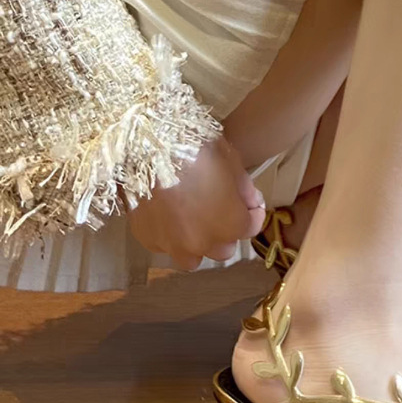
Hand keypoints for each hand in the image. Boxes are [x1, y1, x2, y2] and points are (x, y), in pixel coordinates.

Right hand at [127, 136, 265, 270]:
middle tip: (219, 210)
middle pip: (223, 249)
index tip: (250, 203)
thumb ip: (245, 190)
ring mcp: (172, 244)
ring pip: (191, 258)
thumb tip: (250, 204)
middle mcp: (203, 242)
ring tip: (192, 221)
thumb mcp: (231, 162)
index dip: (253, 213)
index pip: (251, 228)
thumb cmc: (196, 149)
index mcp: (230, 225)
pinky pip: (163, 246)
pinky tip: (167, 215)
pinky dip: (168, 236)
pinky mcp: (146, 238)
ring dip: (196, 244)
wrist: (147, 144)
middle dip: (225, 232)